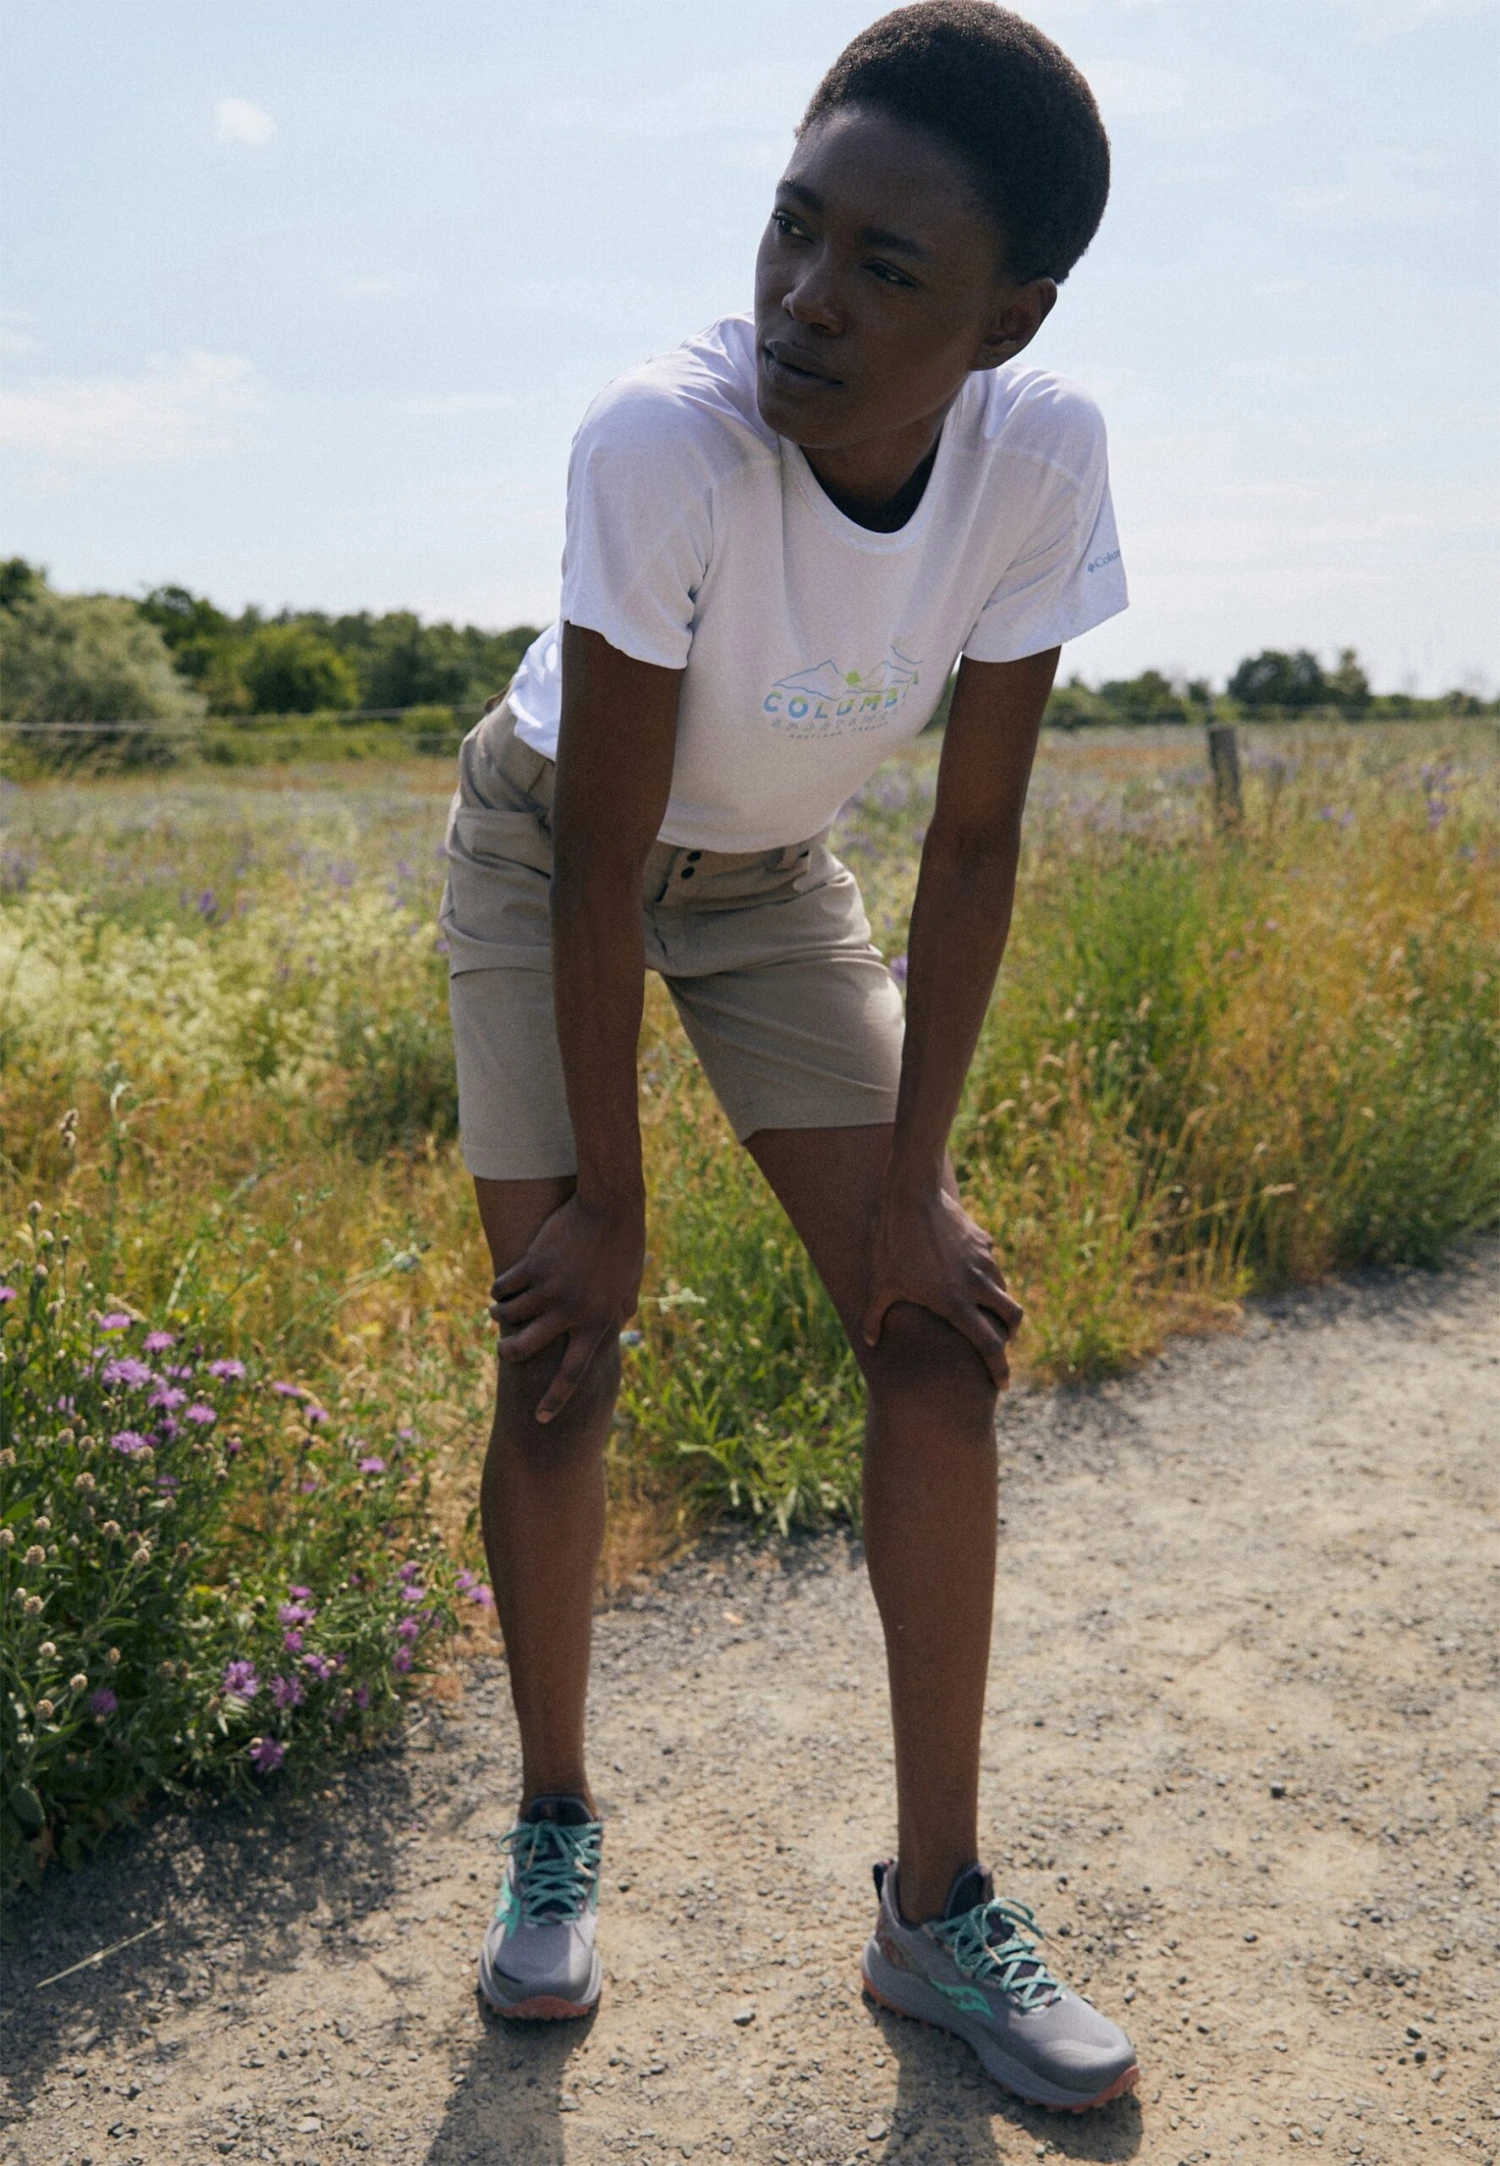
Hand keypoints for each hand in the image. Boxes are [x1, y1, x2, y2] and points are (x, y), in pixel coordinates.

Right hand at [489, 1193, 644, 1422]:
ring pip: (508, 1316)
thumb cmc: (625, 1243)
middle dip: (508, 1353)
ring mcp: (549, 1290)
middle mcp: (571, 1313)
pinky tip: (500, 1287)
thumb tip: (623, 1320)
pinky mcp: (533, 1266)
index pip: (572, 1374)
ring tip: (497, 1310)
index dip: (555, 1400)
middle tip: (503, 1350)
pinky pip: (504, 1286)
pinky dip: (499, 1289)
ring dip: (499, 1315)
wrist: (610, 1207)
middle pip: (525, 1349)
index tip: (540, 1420)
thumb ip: (622, 1306)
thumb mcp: (630, 1281)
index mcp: (597, 1323)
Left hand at [860, 1176, 1022, 1388]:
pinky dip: (985, 1273)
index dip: (999, 1369)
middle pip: (1013, 1318)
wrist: (911, 1195)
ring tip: (980, 1308)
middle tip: (1001, 1342)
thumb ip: (873, 1316)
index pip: (990, 1346)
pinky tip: (963, 1269)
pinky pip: (991, 1262)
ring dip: (998, 1303)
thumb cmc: (891, 1243)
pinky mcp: (983, 1240)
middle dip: (1011, 1334)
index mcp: (956, 1303)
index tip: (1002, 1384)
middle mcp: (978, 1284)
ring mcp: (984, 1260)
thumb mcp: (877, 1283)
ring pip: (1004, 1288)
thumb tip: (870, 1342)